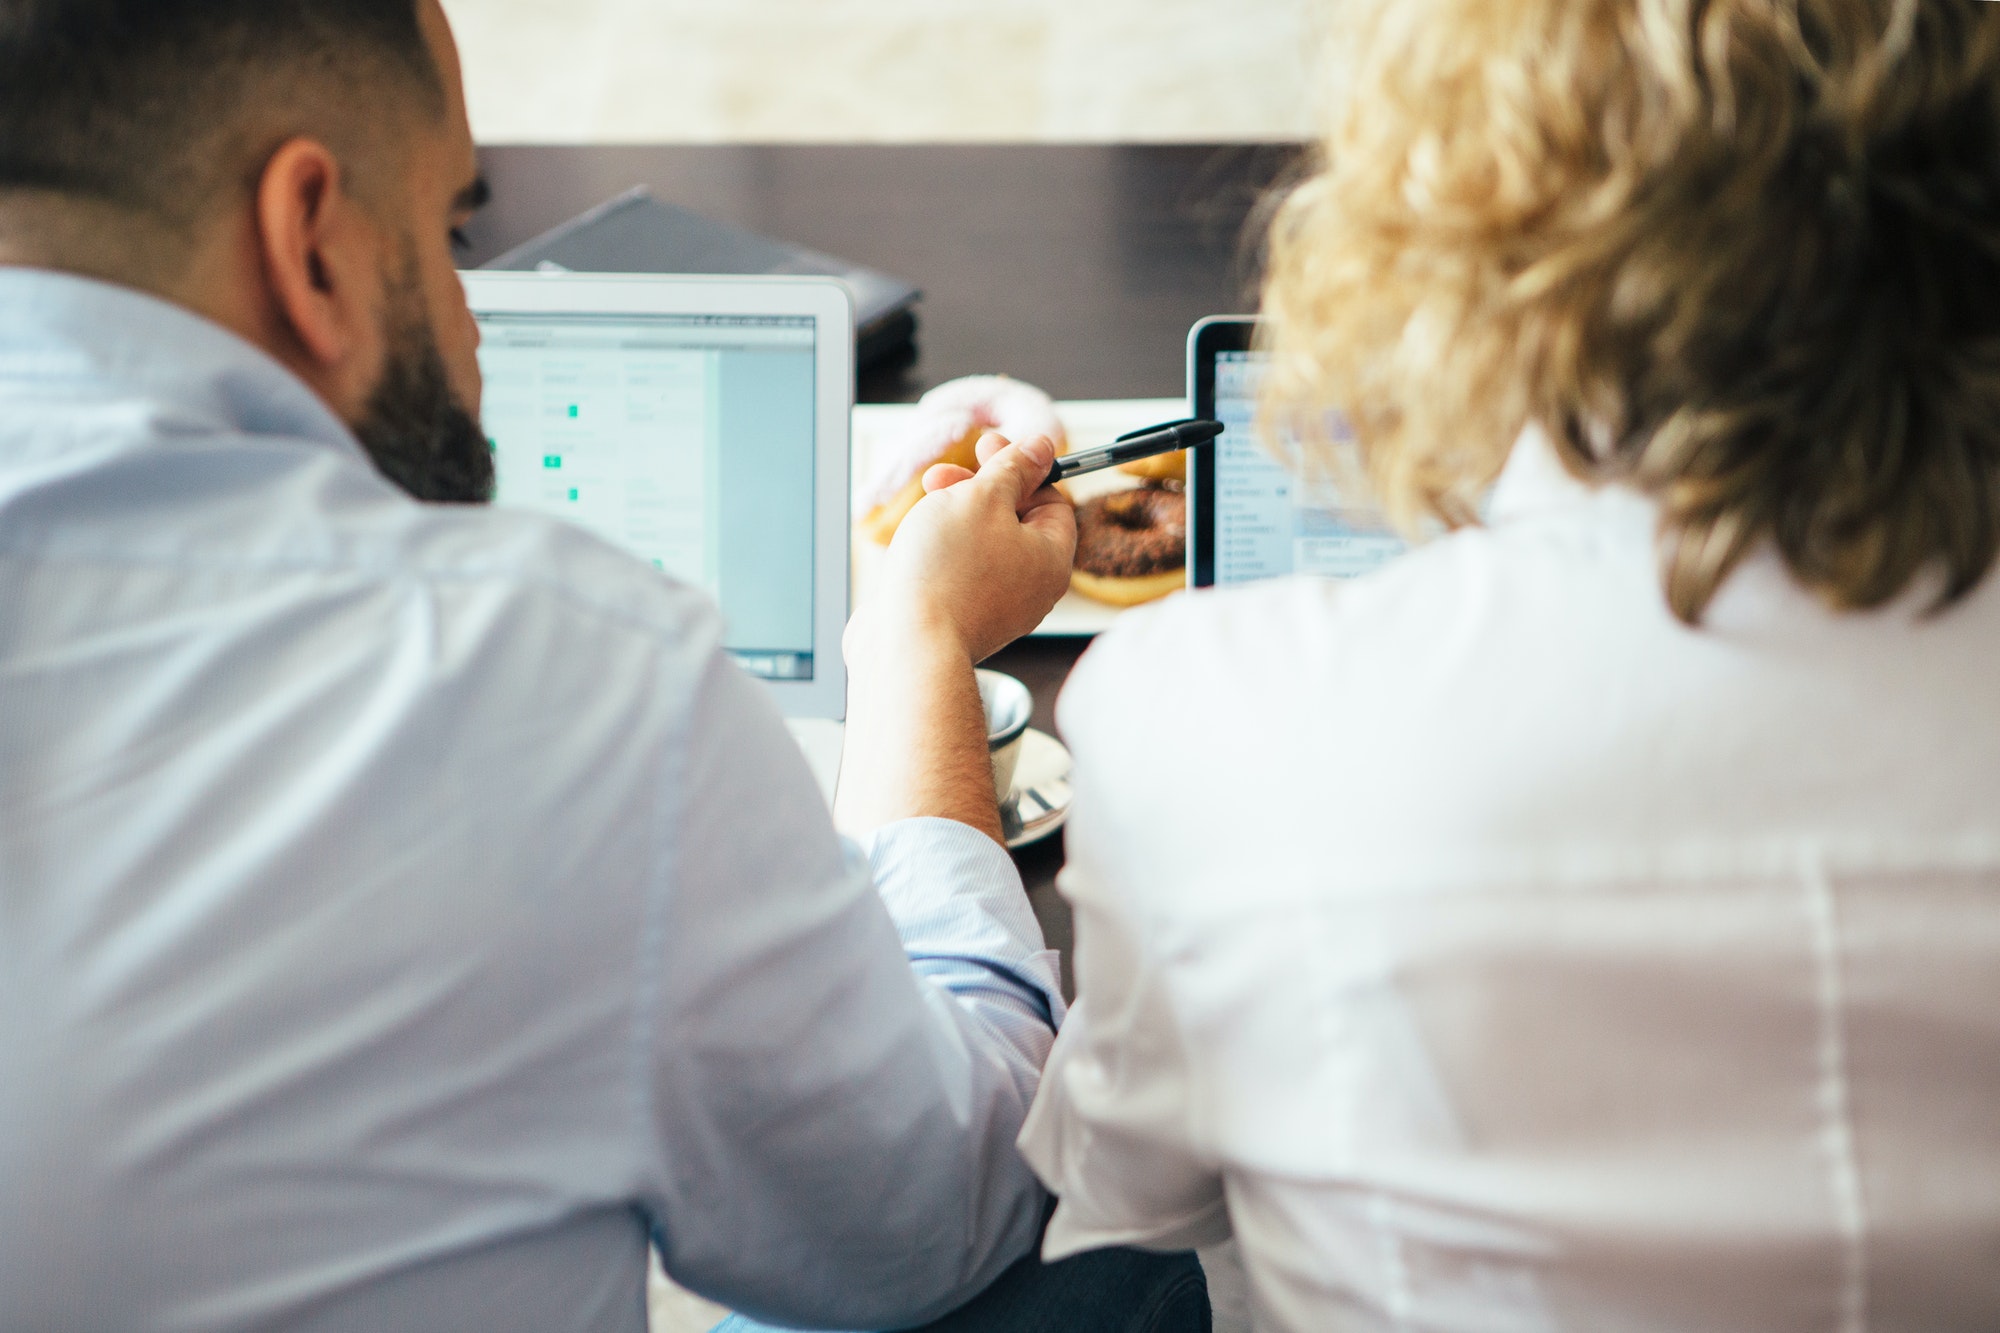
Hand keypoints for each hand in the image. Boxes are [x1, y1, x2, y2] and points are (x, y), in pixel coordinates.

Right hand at [854, 431, 1075, 663]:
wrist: (909, 645)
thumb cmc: (948, 571)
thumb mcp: (983, 497)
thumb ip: (1014, 468)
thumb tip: (1040, 447)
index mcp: (1052, 558)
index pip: (1051, 500)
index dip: (1019, 468)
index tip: (987, 446)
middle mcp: (1031, 587)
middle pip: (1015, 521)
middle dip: (978, 489)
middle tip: (944, 475)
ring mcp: (996, 606)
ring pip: (982, 545)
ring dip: (955, 516)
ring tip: (924, 506)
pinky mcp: (963, 618)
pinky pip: (961, 571)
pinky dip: (943, 550)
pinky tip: (917, 544)